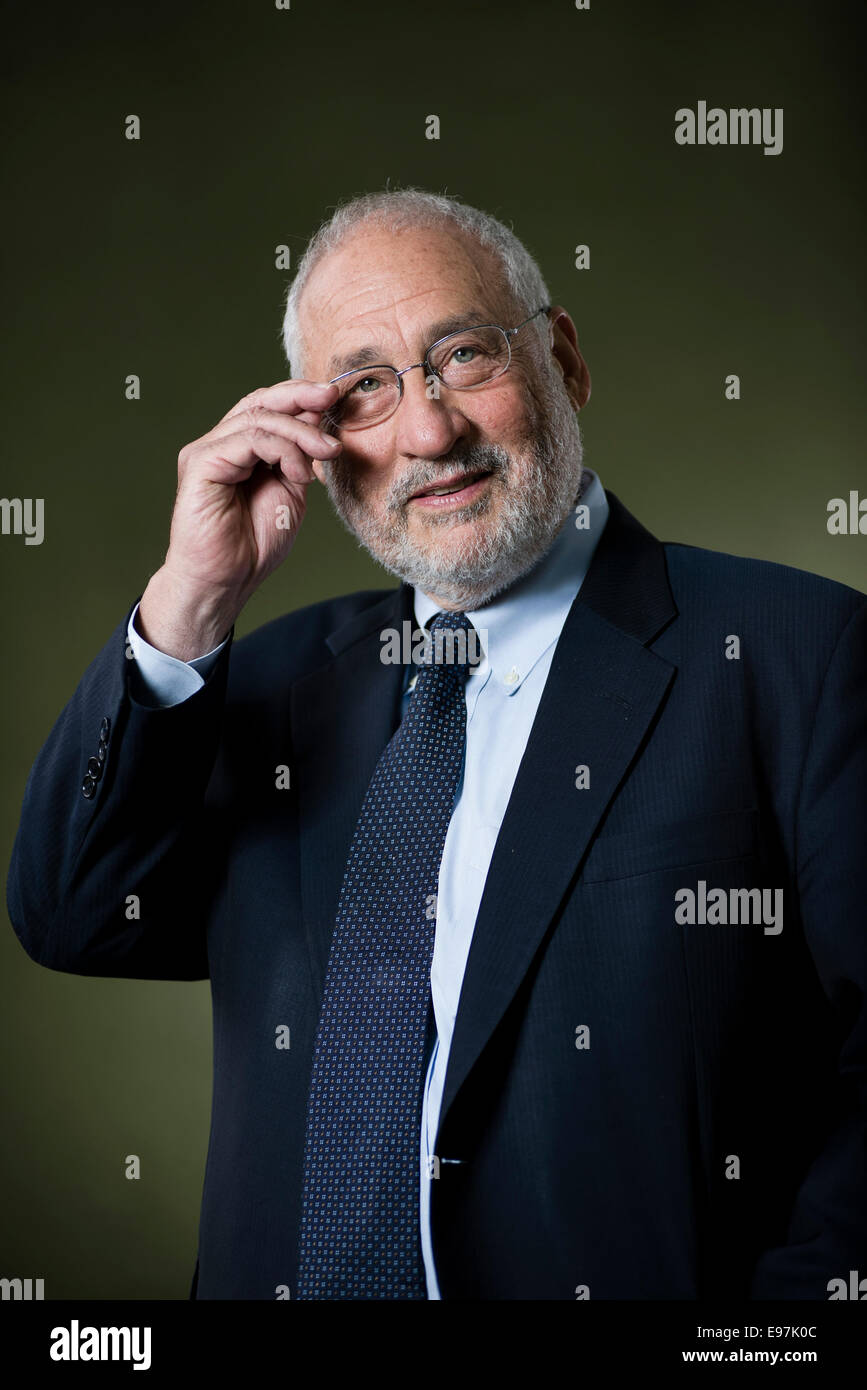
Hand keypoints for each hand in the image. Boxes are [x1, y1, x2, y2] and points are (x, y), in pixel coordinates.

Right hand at [137, 378, 340, 659]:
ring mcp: (208, 451)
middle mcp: (221, 444)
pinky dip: (282, 450)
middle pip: (260, 400)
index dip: (301, 396)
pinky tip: (300, 473)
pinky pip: (247, 439)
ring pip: (259, 419)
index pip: (269, 405)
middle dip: (300, 395)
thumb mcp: (291, 492)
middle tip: (332, 397)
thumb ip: (301, 457)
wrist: (226, 582)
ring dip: (301, 433)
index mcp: (241, 448)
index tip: (336, 397)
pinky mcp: (200, 463)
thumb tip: (319, 420)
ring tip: (328, 453)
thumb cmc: (253, 545)